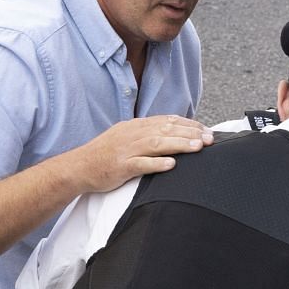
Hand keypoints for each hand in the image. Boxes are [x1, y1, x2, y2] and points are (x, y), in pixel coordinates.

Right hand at [74, 115, 209, 192]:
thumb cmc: (105, 155)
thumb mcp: (127, 138)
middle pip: (165, 130)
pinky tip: (171, 165)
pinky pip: (140, 164)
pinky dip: (156, 164)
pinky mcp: (120, 167)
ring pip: (156, 144)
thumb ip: (147, 135)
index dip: (188, 125)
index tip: (206, 130)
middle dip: (190, 133)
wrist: (78, 167)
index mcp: (136, 126)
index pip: (167, 121)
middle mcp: (132, 134)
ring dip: (179, 144)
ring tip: (198, 147)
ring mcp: (126, 150)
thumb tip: (171, 134)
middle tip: (210, 138)